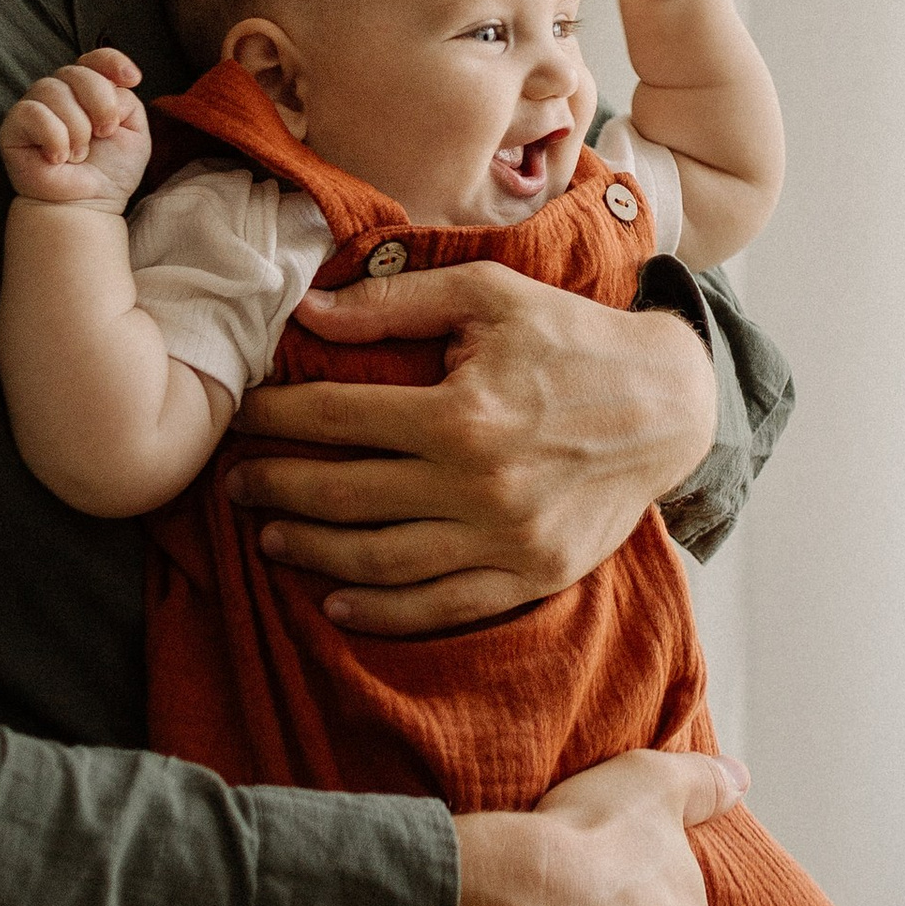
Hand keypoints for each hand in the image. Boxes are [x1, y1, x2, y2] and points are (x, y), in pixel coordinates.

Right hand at [0, 49, 150, 211]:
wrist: (85, 204)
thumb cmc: (109, 172)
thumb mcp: (134, 133)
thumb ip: (127, 102)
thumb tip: (111, 85)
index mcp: (89, 91)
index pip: (95, 58)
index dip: (111, 61)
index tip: (133, 79)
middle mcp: (61, 93)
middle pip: (78, 72)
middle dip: (100, 102)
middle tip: (105, 133)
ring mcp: (36, 108)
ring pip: (55, 90)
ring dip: (77, 128)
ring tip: (79, 155)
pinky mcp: (14, 126)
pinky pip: (33, 112)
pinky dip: (53, 137)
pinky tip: (57, 158)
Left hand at [224, 263, 719, 628]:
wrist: (671, 404)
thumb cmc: (575, 339)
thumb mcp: (492, 293)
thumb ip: (399, 299)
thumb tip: (310, 311)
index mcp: (461, 412)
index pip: (338, 417)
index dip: (278, 417)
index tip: (244, 414)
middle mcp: (478, 485)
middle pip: (345, 493)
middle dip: (276, 485)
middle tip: (233, 480)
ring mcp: (505, 540)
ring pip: (380, 560)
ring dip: (312, 550)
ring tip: (269, 534)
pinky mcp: (531, 576)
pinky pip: (440, 608)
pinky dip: (381, 612)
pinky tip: (336, 599)